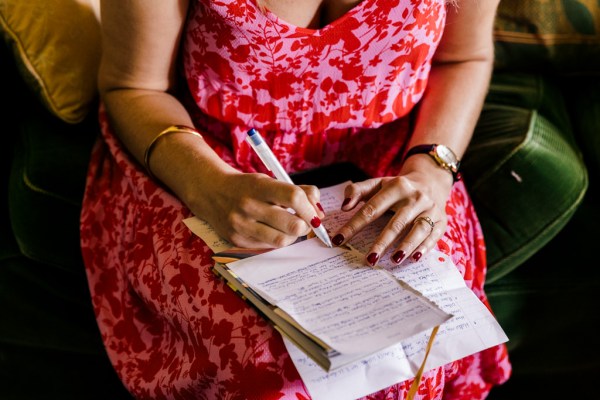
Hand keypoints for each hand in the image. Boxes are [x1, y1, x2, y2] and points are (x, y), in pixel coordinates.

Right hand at [189, 171, 324, 248]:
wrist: (211, 192)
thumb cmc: (247, 187)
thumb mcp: (269, 181)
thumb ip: (298, 191)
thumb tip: (319, 212)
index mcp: (259, 187)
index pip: (294, 197)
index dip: (310, 207)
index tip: (314, 212)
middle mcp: (249, 206)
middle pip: (292, 224)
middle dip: (305, 225)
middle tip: (304, 222)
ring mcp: (242, 226)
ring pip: (282, 241)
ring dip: (292, 236)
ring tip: (289, 227)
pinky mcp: (237, 240)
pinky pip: (267, 247)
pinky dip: (276, 240)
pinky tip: (272, 231)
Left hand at [332, 155, 453, 264]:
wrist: (430, 180)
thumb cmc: (397, 187)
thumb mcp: (377, 183)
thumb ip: (357, 191)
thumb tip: (344, 207)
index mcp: (397, 186)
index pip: (372, 208)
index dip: (354, 225)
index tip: (339, 240)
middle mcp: (415, 197)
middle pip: (397, 222)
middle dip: (383, 242)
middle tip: (370, 259)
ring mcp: (430, 209)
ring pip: (419, 229)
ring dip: (407, 246)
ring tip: (394, 260)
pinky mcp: (442, 220)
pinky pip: (434, 235)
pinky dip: (425, 247)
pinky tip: (414, 258)